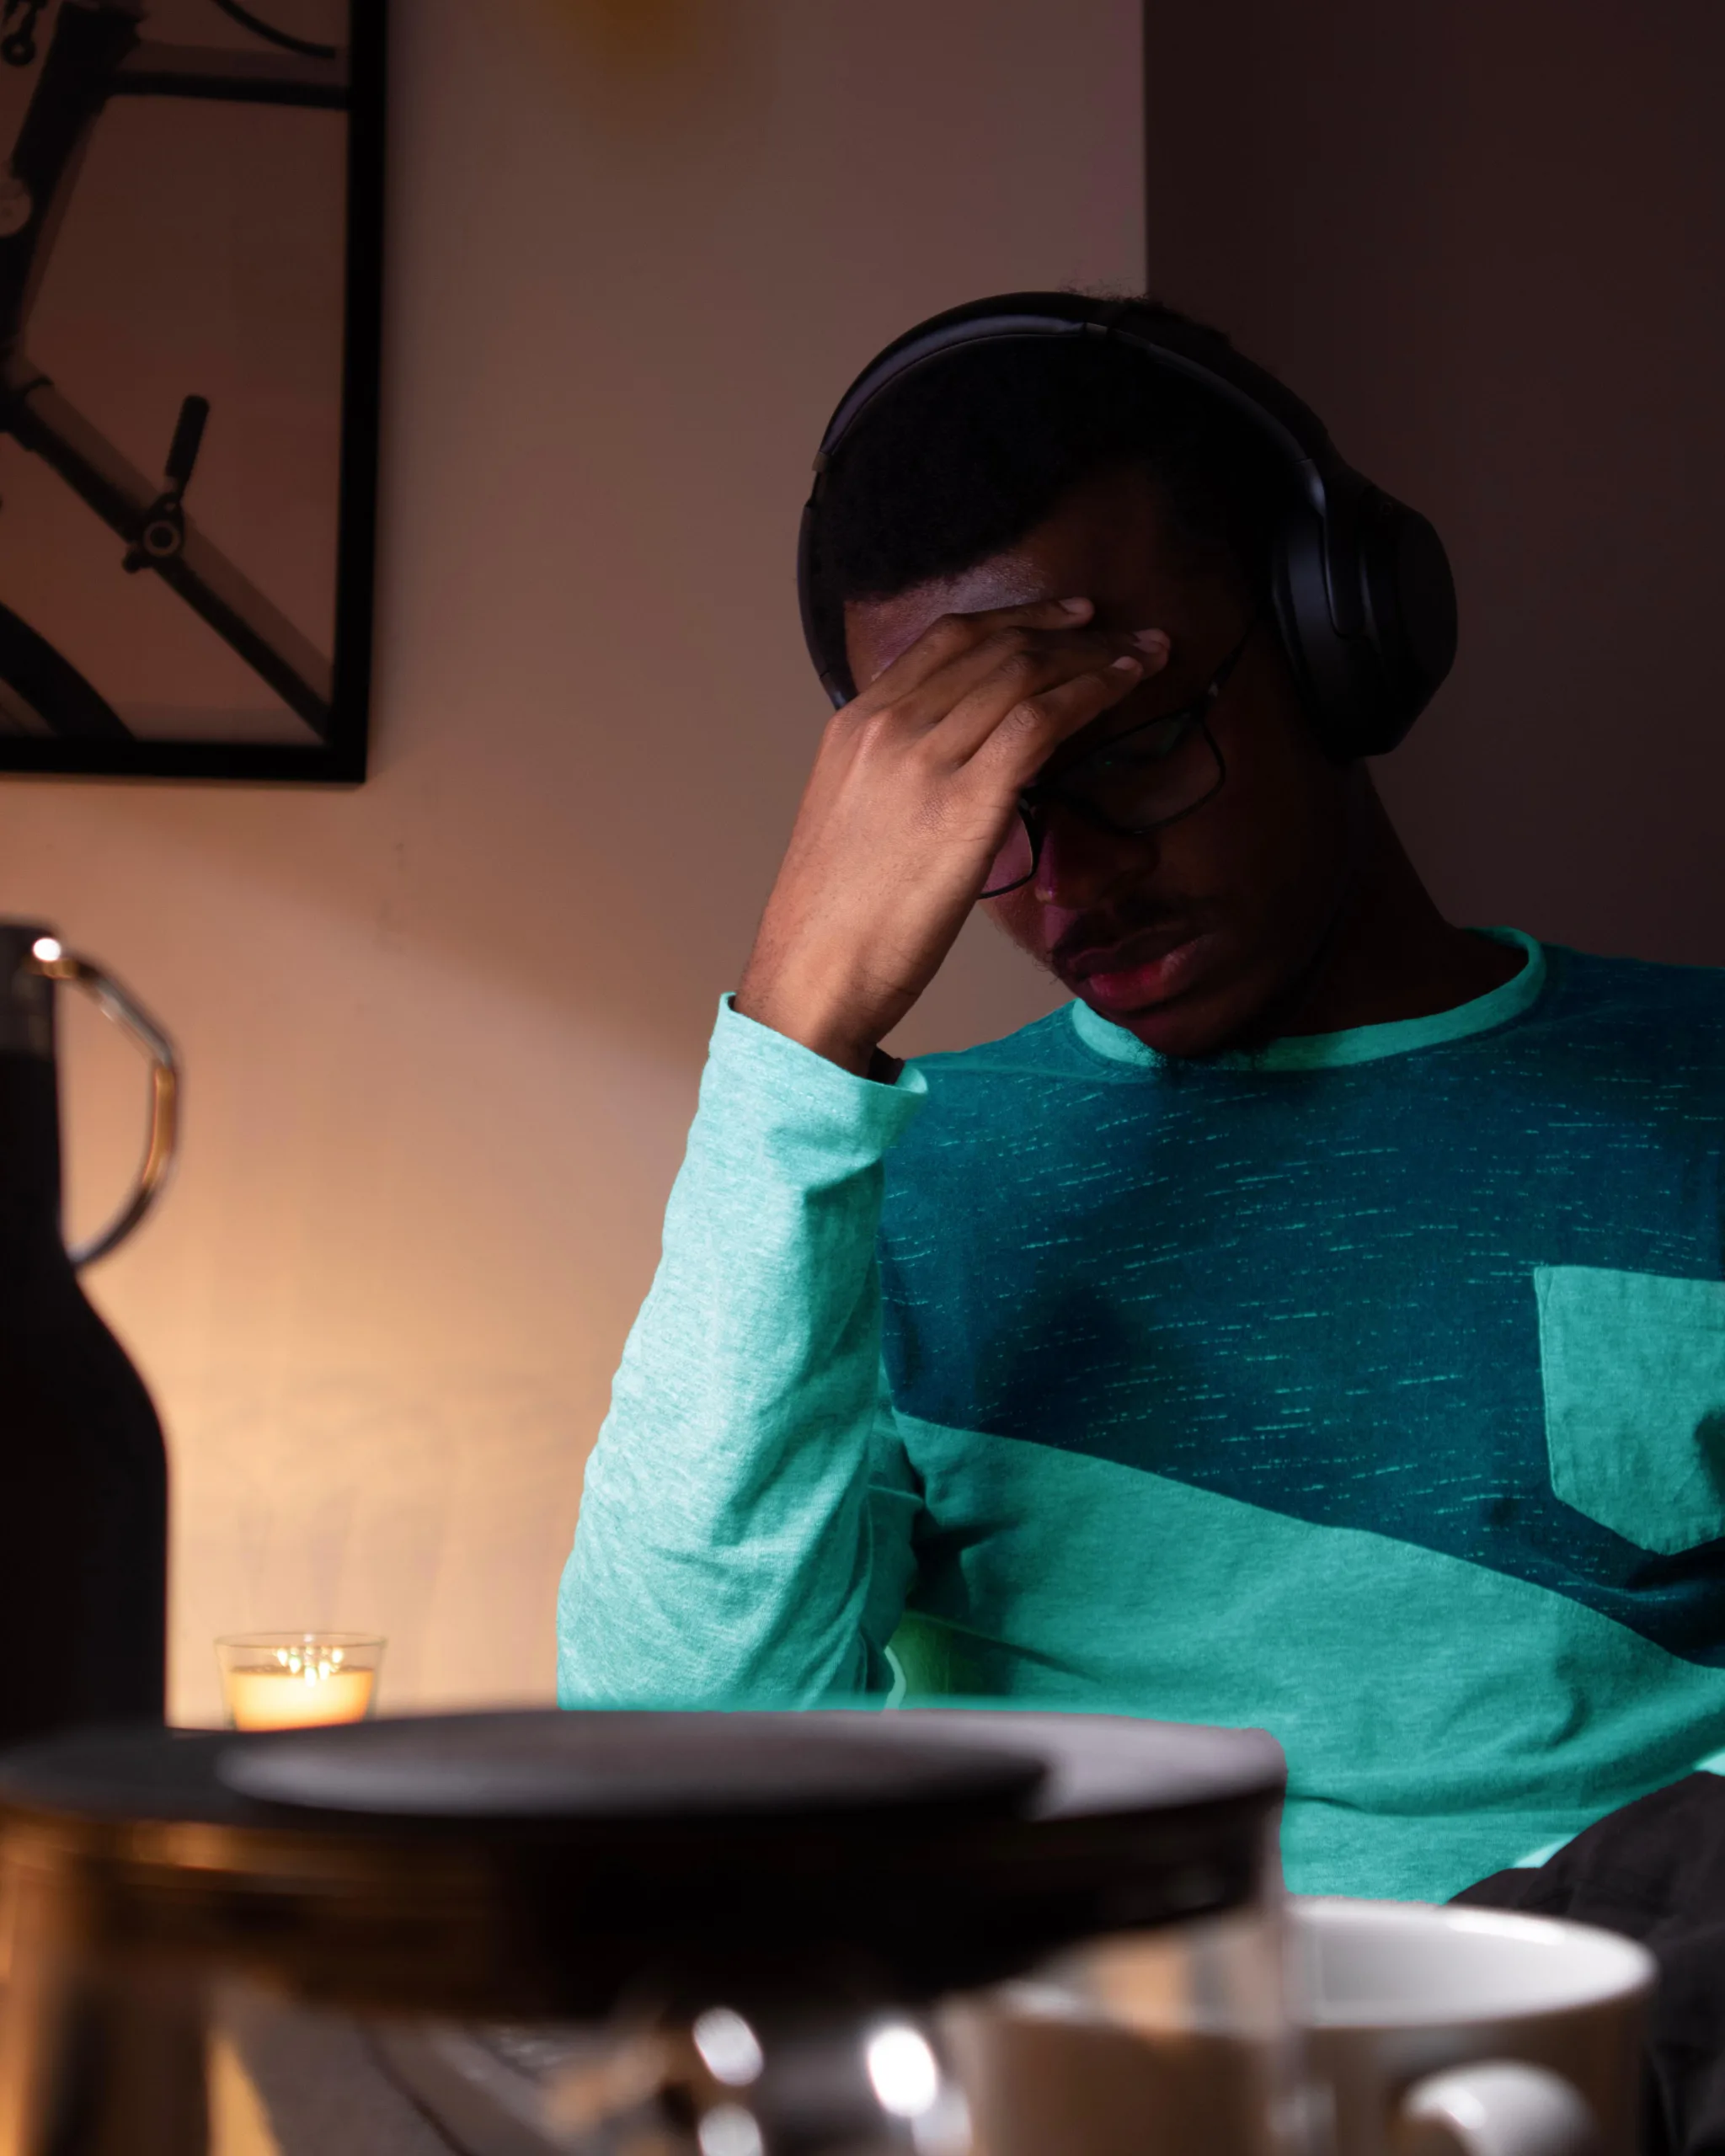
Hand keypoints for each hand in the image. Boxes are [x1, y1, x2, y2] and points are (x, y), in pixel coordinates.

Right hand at [736, 598, 1169, 1073]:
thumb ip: (898, 773)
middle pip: (994, 647)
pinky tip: (1122, 690)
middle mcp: (888, 725)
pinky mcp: (966, 802)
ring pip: (1023, 673)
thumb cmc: (836, 919)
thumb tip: (959, 766)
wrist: (813, 973)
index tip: (1067, 618)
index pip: (947, 640)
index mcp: (856, 723)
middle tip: (1127, 633)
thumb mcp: (854, 818)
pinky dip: (1089, 694)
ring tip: (1144, 657)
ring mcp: (925, 759)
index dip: (1017, 618)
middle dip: (1072, 632)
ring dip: (1095, 657)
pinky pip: (1040, 721)